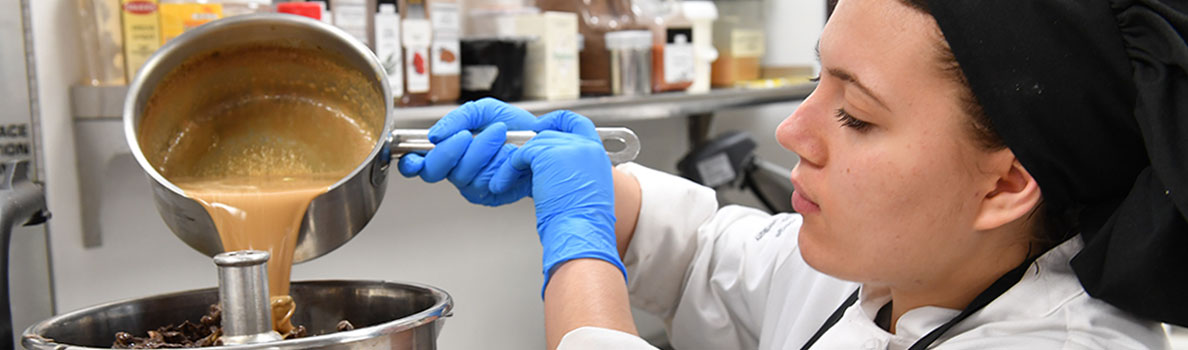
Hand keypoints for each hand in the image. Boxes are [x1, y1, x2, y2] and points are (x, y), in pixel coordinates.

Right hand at [398, 98, 534, 205]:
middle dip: (450, 151)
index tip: (413, 158)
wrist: (543, 140)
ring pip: (462, 175)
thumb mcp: (484, 111)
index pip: (419, 163)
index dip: (411, 162)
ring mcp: (472, 185)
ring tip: (499, 134)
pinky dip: (497, 164)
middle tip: (467, 135)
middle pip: (433, 171)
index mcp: (449, 150)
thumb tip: (435, 134)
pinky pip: (483, 183)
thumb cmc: (514, 127)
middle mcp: (456, 170)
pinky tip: (507, 153)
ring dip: (482, 150)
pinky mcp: (490, 196)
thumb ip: (458, 118)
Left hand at [491, 111, 624, 290]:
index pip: (578, 124)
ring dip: (515, 163)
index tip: (542, 127)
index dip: (558, 122)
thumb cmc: (581, 222)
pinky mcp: (547, 154)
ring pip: (533, 144)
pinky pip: (520, 154)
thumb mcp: (584, 190)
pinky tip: (503, 183)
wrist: (581, 230)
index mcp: (596, 155)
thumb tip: (549, 170)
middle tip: (516, 162)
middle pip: (551, 133)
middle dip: (531, 148)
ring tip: (506, 181)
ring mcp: (569, 147)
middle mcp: (586, 147)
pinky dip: (508, 169)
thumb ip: (572, 172)